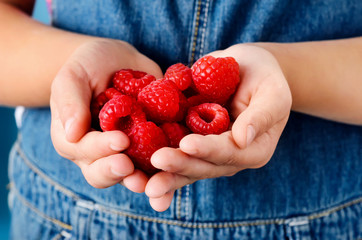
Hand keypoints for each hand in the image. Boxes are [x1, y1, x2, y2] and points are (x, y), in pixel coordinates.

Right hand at [50, 39, 162, 191]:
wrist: (119, 61)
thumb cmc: (90, 66)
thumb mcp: (74, 77)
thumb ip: (70, 102)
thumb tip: (71, 134)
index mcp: (76, 139)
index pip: (84, 151)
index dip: (101, 149)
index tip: (120, 140)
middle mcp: (100, 152)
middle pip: (103, 173)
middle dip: (116, 172)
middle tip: (130, 167)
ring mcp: (126, 152)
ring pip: (131, 174)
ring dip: (141, 180)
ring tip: (153, 181)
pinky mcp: (150, 147)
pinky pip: (157, 162)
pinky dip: (166, 169)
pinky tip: (178, 166)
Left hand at [145, 44, 291, 210]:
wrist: (247, 70)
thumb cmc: (265, 78)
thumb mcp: (273, 93)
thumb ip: (261, 116)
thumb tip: (242, 139)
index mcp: (252, 150)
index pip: (229, 153)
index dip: (209, 150)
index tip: (187, 144)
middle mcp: (228, 157)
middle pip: (203, 166)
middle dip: (180, 166)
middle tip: (157, 163)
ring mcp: (208, 152)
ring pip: (186, 166)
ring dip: (165, 174)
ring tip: (142, 182)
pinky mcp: (191, 141)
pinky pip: (175, 153)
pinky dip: (157, 164)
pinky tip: (137, 171)